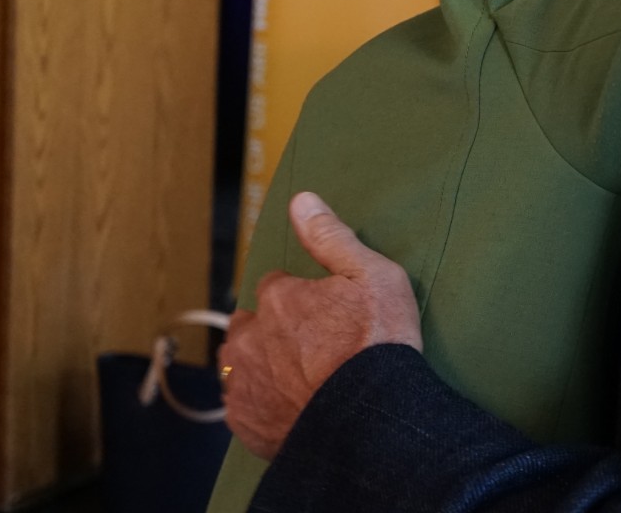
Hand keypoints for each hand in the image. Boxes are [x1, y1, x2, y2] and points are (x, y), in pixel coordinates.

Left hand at [220, 192, 422, 459]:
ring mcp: (242, 383)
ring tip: (300, 380)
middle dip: (271, 331)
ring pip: (242, 365)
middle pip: (251, 326)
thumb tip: (301, 199)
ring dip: (261, 367)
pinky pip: (246, 406)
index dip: (300, 299)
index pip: (276, 287)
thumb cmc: (378, 344)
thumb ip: (331, 238)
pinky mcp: (244, 422)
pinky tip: (294, 407)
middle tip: (311, 349)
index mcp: (277, 299)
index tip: (323, 314)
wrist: (373, 418)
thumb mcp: (372, 277)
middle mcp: (248, 338)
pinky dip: (263, 405)